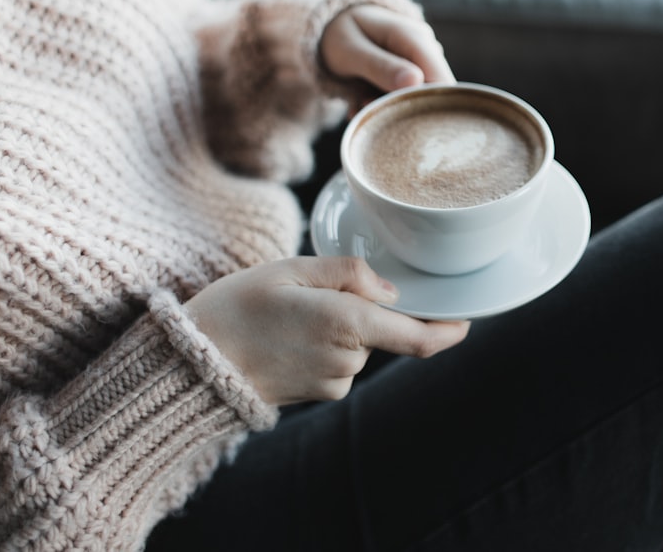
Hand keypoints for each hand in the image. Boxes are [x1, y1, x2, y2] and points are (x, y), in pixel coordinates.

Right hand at [186, 256, 469, 404]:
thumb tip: (390, 291)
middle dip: (364, 308)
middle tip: (312, 291)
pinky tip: (288, 336)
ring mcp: (335, 381)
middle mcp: (349, 358)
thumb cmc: (238, 308)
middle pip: (381, 328)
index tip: (465, 320)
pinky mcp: (320, 394)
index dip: (449, 331)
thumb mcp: (290, 269)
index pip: (418, 338)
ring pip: (359, 344)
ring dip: (340, 326)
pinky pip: (340, 361)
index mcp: (347, 322)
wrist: (196, 365)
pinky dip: (326, 344)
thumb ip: (348, 273)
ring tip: (290, 314)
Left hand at [320, 4, 454, 95]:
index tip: (390, 112)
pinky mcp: (414, 77)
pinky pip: (407, 100)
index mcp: (416, 38)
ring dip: (389, 108)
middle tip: (367, 106)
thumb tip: (415, 81)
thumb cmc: (341, 33)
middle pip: (432, 93)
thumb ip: (380, 66)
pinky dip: (384, 106)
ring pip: (418, 100)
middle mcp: (427, 50)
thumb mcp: (351, 50)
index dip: (423, 103)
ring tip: (359, 102)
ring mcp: (422, 64)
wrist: (334, 26)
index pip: (441, 80)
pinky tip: (361, 102)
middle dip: (403, 108)